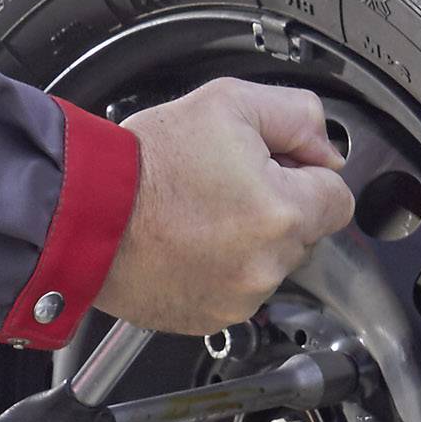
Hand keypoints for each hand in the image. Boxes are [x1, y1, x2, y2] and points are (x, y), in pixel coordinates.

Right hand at [95, 78, 356, 334]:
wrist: (82, 213)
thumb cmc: (143, 165)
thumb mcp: (228, 102)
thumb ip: (298, 116)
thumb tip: (324, 148)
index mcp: (282, 212)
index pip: (338, 198)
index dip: (305, 174)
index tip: (272, 168)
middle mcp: (266, 266)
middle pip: (303, 235)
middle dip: (275, 209)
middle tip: (223, 186)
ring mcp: (237, 300)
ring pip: (269, 265)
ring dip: (246, 243)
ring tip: (197, 216)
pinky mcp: (208, 319)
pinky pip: (234, 291)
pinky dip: (217, 271)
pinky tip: (185, 245)